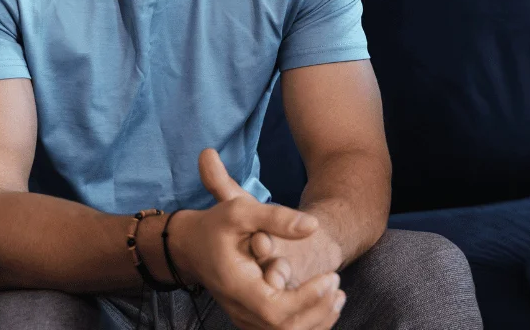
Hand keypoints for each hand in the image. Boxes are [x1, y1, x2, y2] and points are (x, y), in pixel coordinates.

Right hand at [171, 149, 345, 329]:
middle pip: (284, 327)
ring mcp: (245, 318)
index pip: (276, 309)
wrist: (191, 245)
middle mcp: (240, 309)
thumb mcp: (242, 210)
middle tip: (337, 283)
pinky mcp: (252, 319)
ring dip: (318, 319)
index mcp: (237, 286)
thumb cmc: (216, 225)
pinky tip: (327, 305)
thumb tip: (312, 226)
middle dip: (318, 309)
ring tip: (338, 295)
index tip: (330, 277)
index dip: (307, 299)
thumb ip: (277, 217)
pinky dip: (308, 323)